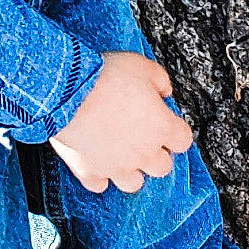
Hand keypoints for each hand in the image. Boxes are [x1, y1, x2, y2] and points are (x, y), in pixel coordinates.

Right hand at [48, 51, 194, 194]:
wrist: (66, 89)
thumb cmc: (103, 76)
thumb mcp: (140, 64)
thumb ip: (160, 80)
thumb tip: (165, 90)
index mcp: (161, 127)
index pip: (183, 140)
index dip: (174, 130)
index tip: (165, 121)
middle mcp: (143, 153)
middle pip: (162, 167)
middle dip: (154, 153)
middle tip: (141, 136)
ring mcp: (116, 166)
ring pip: (134, 183)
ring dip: (130, 169)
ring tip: (119, 152)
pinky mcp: (90, 171)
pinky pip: (99, 184)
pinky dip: (98, 175)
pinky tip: (94, 160)